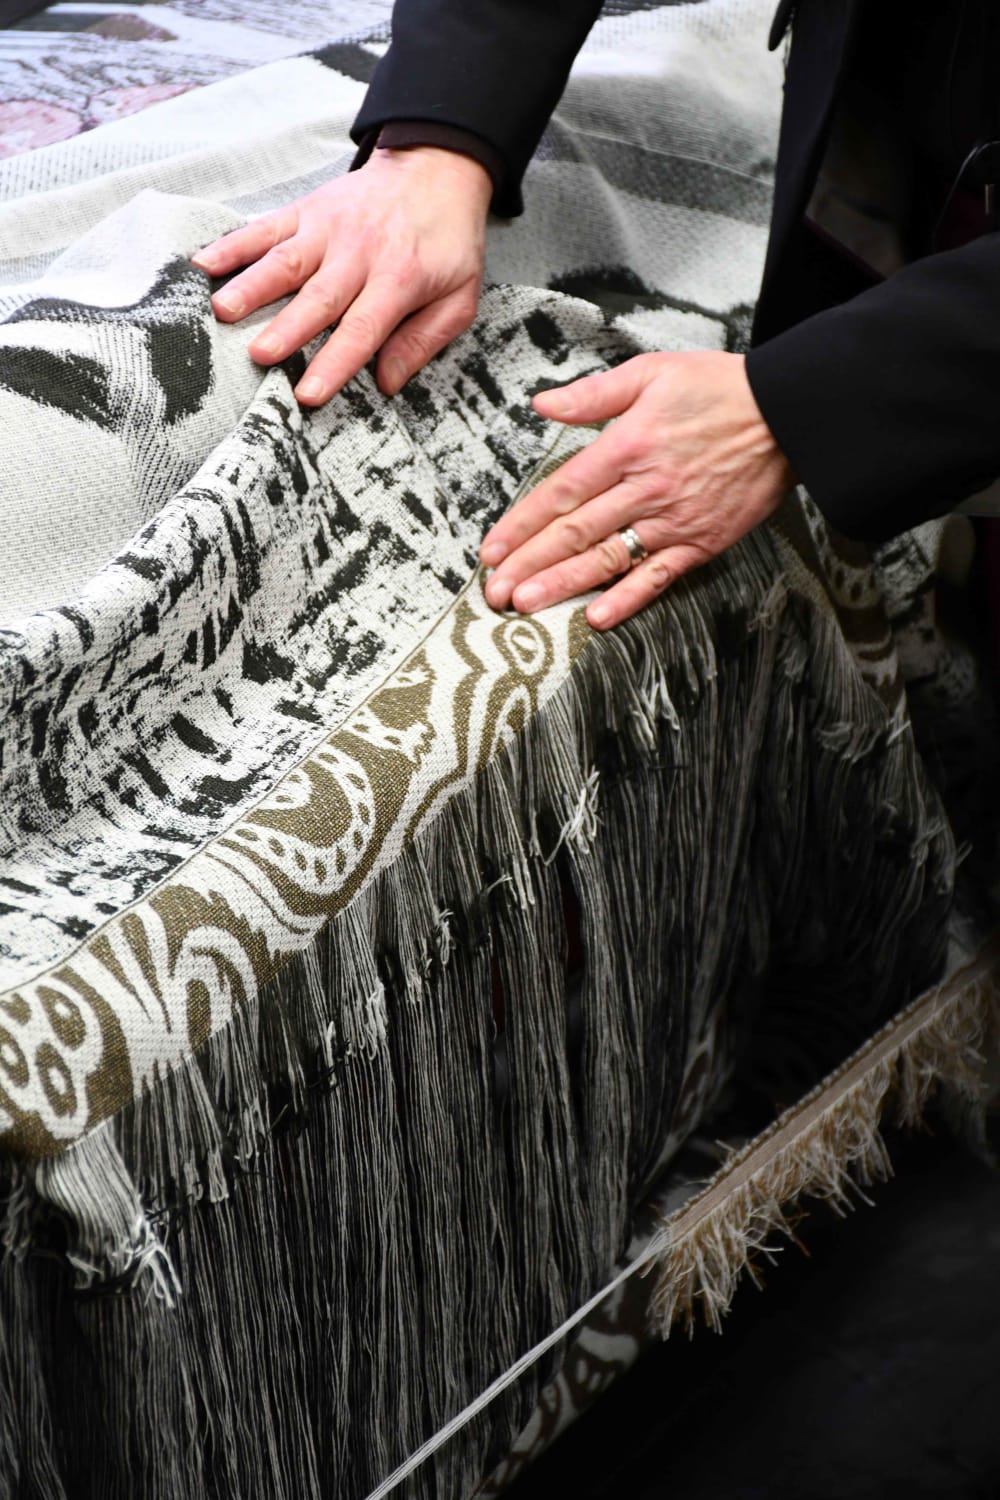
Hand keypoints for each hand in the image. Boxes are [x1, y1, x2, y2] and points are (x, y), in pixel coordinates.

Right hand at [191, 145, 491, 404]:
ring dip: (251, 285)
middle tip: (259, 355)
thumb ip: (425, 340)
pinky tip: (203, 264)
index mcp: (399, 279)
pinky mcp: (306, 211)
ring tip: (221, 311)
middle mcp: (359, 253)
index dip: (334, 363)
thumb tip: (387, 382)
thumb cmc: (447, 242)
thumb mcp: (460, 297)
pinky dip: (233, 245)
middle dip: (288, 327)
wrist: (436, 169)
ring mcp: (328, 229)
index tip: (308, 394)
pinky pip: (265, 228)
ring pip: (285, 260)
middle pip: (319, 297)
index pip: (362, 329)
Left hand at [479, 351, 795, 629]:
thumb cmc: (719, 388)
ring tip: (526, 606)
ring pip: (608, 558)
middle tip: (493, 592)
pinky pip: (657, 577)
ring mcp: (674, 521)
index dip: (523, 524)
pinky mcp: (702, 542)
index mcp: (627, 446)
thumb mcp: (652, 372)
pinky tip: (595, 619)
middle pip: (575, 532)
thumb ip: (593, 395)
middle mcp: (646, 489)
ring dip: (563, 585)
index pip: (562, 491)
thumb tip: (542, 404)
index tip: (492, 549)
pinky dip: (627, 599)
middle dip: (529, 564)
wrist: (790, 414)